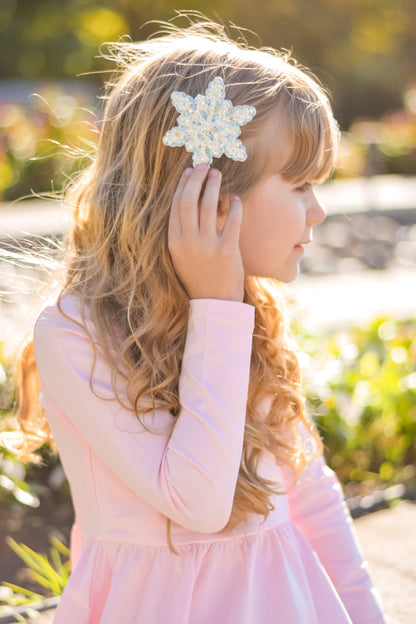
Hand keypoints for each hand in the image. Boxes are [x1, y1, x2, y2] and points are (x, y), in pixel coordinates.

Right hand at [168, 164, 244, 301]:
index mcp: (174, 242)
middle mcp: (188, 241)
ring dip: (213, 186)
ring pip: (209, 206)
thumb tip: (192, 204)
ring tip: (218, 175)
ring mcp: (207, 246)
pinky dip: (233, 206)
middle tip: (205, 166)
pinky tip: (234, 198)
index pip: (176, 205)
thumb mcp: (183, 256)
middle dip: (196, 179)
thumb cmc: (199, 278)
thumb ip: (184, 233)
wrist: (214, 304)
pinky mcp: (226, 251)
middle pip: (189, 200)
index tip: (190, 172)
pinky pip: (232, 221)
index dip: (183, 185)